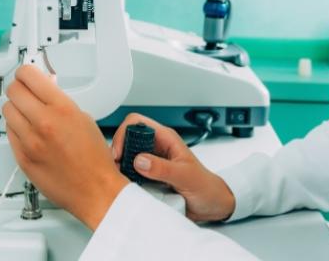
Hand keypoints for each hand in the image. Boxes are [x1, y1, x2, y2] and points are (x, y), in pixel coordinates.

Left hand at [3, 65, 129, 229]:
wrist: (95, 190)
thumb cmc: (94, 158)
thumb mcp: (83, 117)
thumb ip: (59, 100)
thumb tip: (45, 86)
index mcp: (61, 109)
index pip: (28, 76)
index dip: (26, 72)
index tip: (27, 74)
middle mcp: (43, 123)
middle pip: (13, 90)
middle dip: (20, 88)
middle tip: (26, 91)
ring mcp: (30, 141)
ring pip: (7, 111)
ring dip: (16, 108)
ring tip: (28, 113)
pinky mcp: (22, 157)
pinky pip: (9, 133)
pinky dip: (16, 128)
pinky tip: (29, 131)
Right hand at [112, 113, 235, 222]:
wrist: (212, 205)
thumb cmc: (205, 186)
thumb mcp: (185, 176)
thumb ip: (163, 168)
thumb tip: (140, 161)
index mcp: (166, 139)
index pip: (136, 123)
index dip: (124, 133)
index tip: (119, 154)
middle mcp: (156, 148)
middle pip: (127, 138)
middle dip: (118, 151)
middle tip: (115, 167)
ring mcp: (151, 162)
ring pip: (126, 157)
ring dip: (120, 166)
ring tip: (120, 178)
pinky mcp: (148, 177)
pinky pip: (130, 173)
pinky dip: (125, 179)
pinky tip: (127, 186)